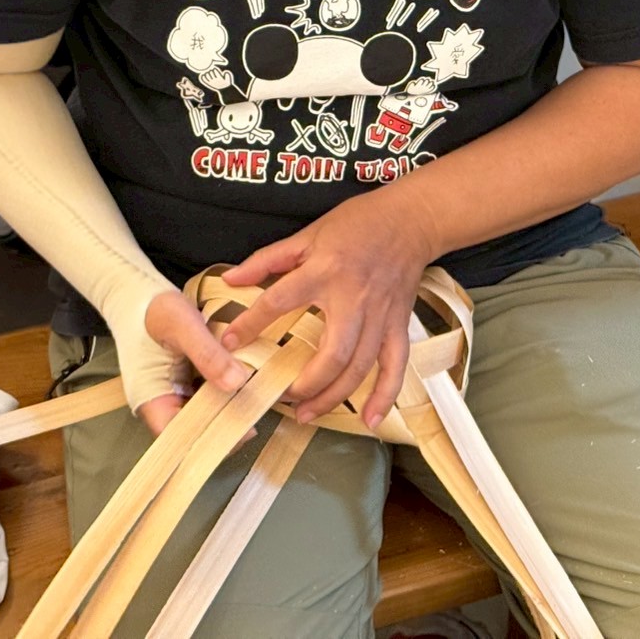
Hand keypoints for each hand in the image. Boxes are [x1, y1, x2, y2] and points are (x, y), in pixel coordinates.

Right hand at [135, 290, 249, 434]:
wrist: (139, 294)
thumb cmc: (154, 309)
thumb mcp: (182, 324)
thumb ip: (207, 353)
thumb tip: (237, 383)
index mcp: (152, 400)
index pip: (181, 438)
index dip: (212, 439)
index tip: (245, 428)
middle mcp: (163, 405)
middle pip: (196, 432)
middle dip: (227, 425)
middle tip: (260, 410)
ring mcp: (174, 396)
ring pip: (205, 415)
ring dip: (229, 408)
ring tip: (259, 398)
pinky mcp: (185, 384)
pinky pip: (208, 397)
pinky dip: (225, 392)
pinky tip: (247, 382)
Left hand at [198, 66, 233, 92]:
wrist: (224, 90)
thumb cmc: (227, 83)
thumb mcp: (229, 78)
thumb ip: (228, 74)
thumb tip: (224, 72)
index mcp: (219, 78)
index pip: (215, 71)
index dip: (214, 68)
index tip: (214, 68)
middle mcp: (215, 80)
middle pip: (210, 72)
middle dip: (210, 69)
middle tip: (210, 69)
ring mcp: (212, 82)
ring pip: (207, 75)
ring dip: (207, 72)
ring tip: (207, 71)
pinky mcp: (209, 84)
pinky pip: (205, 80)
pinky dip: (203, 77)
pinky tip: (203, 74)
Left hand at [218, 188, 438, 430]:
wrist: (410, 219)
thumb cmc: (357, 224)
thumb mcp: (308, 234)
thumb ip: (268, 260)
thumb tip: (230, 279)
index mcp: (325, 270)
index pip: (280, 301)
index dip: (252, 323)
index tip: (231, 344)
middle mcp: (354, 298)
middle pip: (332, 353)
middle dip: (306, 383)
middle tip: (282, 398)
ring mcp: (380, 315)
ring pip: (360, 367)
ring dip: (334, 397)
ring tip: (308, 413)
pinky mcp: (398, 324)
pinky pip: (395, 366)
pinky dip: (384, 396)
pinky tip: (368, 419)